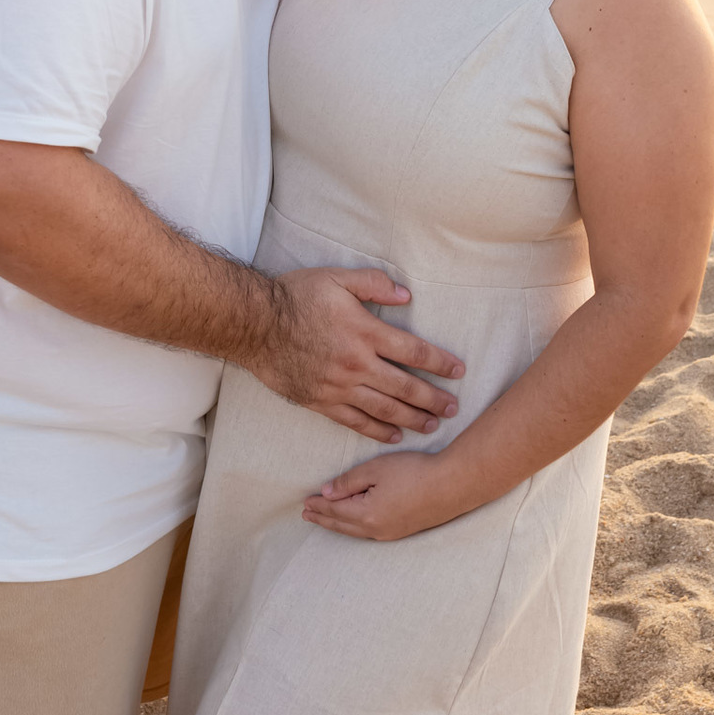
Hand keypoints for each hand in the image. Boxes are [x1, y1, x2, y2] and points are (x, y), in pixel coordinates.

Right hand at [248, 267, 462, 444]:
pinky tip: (393, 436)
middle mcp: (357, 364)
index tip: (459, 371)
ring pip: (385, 409)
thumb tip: (406, 295)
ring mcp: (339, 386)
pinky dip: (377, 431)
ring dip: (412, 419)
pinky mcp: (321, 401)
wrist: (255, 325)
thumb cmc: (296, 296)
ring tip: (432, 425)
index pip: (415, 352)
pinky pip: (355, 421)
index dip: (440, 363)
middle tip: (454, 408)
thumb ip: (373, 284)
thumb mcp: (337, 278)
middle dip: (434, 399)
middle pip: (406, 387)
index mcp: (366, 332)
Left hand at [302, 450, 465, 539]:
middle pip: (341, 524)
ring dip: (337, 524)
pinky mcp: (402, 531)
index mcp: (365, 514)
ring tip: (325, 519)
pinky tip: (354, 523)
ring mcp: (390, 533)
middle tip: (307, 515)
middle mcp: (375, 529)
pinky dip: (354, 528)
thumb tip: (326, 493)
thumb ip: (348, 482)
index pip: (334, 509)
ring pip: (355, 531)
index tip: (304, 502)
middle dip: (323, 518)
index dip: (318, 505)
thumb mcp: (376, 469)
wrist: (453, 485)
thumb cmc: (414, 472)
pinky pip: (369, 533)